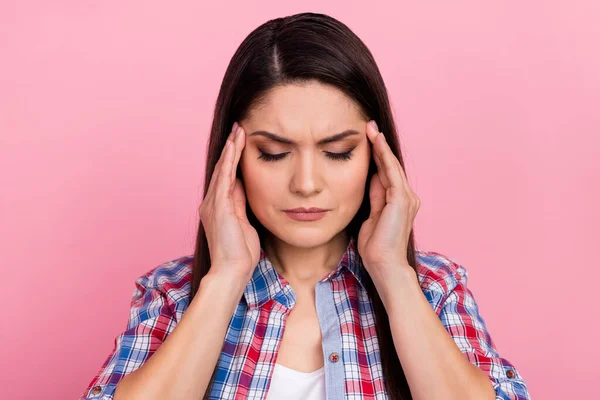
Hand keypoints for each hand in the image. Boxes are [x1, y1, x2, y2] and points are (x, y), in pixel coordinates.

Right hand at [198, 122, 259, 282]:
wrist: (232, 271)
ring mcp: (213, 204)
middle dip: (231, 148)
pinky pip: (224, 177)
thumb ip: (240, 203)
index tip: (241, 142)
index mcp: (218, 208)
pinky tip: (234, 146)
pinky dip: (229, 160)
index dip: (233, 159)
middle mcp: (211, 203)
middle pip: (223, 169)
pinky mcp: (218, 206)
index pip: (227, 177)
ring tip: (238, 130)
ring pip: (222, 169)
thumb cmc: (240, 254)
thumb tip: (241, 185)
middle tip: (238, 128)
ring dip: (231, 148)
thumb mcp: (244, 223)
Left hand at [357, 120, 420, 284]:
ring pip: (392, 166)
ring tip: (371, 129)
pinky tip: (377, 142)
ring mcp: (406, 197)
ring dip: (381, 146)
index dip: (377, 156)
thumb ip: (375, 197)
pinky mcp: (402, 199)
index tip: (367, 139)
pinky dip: (384, 156)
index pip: (386, 173)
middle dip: (379, 146)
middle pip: (390, 166)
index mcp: (398, 202)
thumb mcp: (371, 216)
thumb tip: (372, 179)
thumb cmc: (376, 247)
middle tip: (368, 126)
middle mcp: (406, 197)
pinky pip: (392, 172)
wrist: (384, 264)